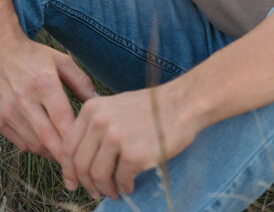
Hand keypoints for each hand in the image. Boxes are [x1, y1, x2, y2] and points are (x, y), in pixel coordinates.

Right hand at [0, 28, 95, 161]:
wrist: (1, 53)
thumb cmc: (35, 57)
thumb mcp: (62, 62)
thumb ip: (81, 82)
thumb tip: (98, 103)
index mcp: (44, 83)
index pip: (62, 119)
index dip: (75, 138)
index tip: (89, 148)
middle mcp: (24, 100)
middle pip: (48, 138)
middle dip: (65, 156)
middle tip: (80, 166)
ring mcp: (9, 112)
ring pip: (34, 144)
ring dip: (52, 153)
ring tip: (68, 156)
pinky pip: (21, 143)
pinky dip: (37, 148)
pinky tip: (49, 146)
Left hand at [61, 84, 195, 199]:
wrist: (182, 104)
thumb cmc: (151, 108)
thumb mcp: (115, 107)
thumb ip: (95, 127)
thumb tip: (79, 161)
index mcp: (92, 109)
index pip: (68, 146)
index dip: (68, 169)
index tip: (73, 182)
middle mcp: (100, 121)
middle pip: (80, 164)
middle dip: (86, 183)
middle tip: (94, 191)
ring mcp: (116, 138)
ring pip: (97, 175)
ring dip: (105, 189)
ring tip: (114, 191)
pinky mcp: (133, 154)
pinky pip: (120, 180)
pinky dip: (123, 187)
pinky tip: (130, 185)